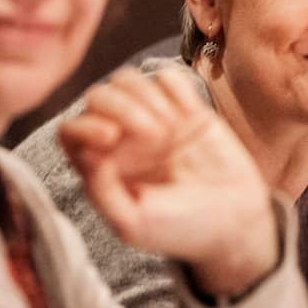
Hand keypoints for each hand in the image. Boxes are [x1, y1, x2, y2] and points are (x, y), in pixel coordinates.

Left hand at [58, 67, 277, 297]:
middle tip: (155, 136)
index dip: (84, 126)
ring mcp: (152, 120)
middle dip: (123, 107)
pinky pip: (168, 77)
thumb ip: (101, 192)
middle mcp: (121, 140)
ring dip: (148, 96)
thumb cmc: (180, 230)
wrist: (236, 224)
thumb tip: (86, 153)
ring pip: (128, 80)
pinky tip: (189, 114)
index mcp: (101, 167)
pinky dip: (176, 87)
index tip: (111, 138)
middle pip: (98, 97)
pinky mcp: (185, 109)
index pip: (71, 132)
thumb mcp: (134, 225)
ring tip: (172, 129)